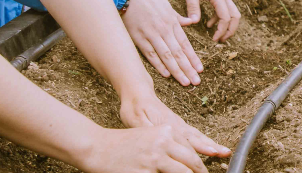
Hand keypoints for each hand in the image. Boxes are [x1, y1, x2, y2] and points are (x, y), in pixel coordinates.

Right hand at [77, 125, 217, 172]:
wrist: (97, 147)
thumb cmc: (121, 144)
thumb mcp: (148, 136)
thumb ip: (167, 146)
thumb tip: (183, 160)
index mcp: (166, 131)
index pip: (190, 150)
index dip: (199, 163)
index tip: (204, 170)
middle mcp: (163, 143)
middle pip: (191, 162)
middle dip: (200, 172)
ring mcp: (155, 159)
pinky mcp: (146, 172)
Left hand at [118, 94, 230, 159]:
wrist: (137, 93)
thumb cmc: (133, 107)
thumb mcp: (135, 120)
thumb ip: (148, 130)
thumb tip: (157, 140)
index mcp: (168, 125)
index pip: (187, 140)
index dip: (199, 149)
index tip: (211, 155)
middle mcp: (177, 125)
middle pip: (197, 138)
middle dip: (212, 146)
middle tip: (225, 153)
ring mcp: (178, 124)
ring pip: (197, 135)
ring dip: (211, 143)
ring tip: (224, 150)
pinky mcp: (177, 124)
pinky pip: (194, 133)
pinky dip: (203, 140)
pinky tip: (209, 145)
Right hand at [123, 0, 202, 85]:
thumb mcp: (167, 5)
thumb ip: (178, 17)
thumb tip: (191, 22)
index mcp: (172, 22)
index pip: (185, 44)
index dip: (193, 58)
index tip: (200, 69)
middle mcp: (164, 30)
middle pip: (178, 53)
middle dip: (188, 68)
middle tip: (196, 81)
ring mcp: (151, 35)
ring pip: (167, 56)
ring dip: (177, 70)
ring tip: (185, 82)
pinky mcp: (138, 38)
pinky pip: (150, 54)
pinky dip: (158, 64)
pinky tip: (167, 74)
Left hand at [180, 0, 240, 41]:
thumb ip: (193, 6)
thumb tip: (194, 23)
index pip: (226, 18)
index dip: (221, 31)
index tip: (214, 40)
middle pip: (235, 16)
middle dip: (231, 30)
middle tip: (221, 41)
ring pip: (231, 12)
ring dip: (226, 25)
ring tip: (215, 35)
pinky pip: (224, 8)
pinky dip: (219, 17)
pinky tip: (207, 22)